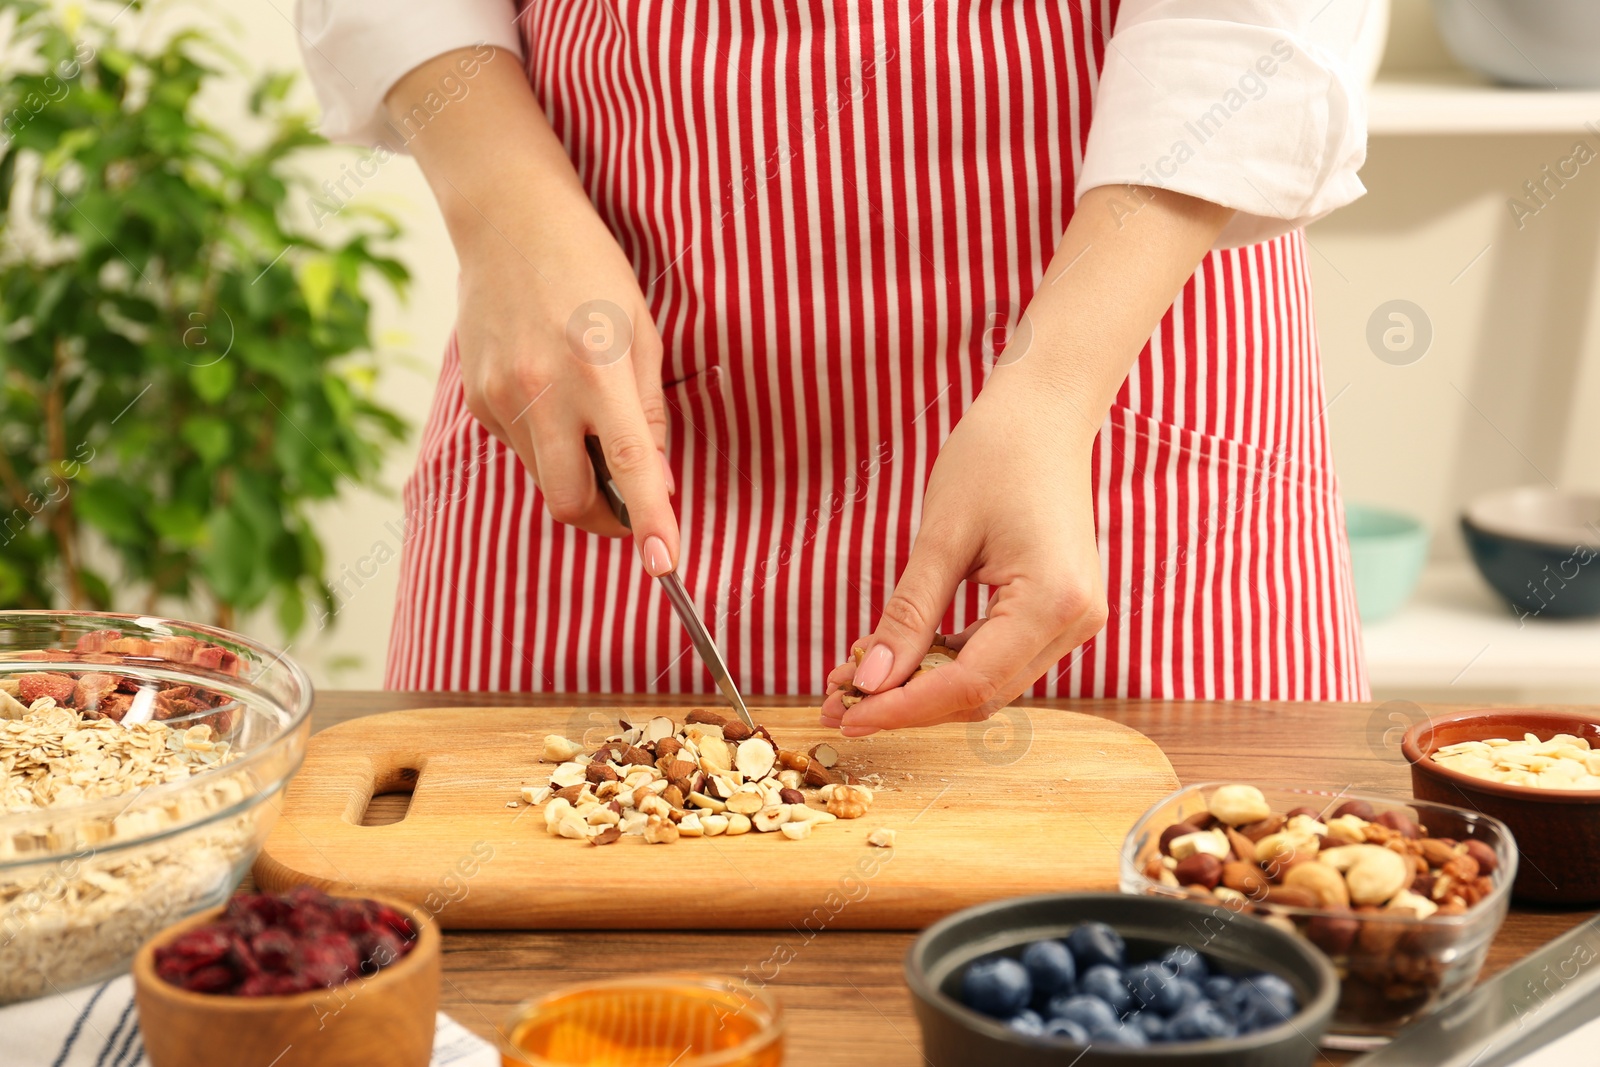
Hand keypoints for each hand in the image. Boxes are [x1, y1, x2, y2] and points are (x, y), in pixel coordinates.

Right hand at [453, 201, 676, 570]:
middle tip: (630, 504)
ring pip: (544, 479)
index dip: (650, 522)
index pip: (628, 466)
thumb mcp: (641, 332)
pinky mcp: (475, 400)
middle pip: (570, 501)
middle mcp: (541, 391)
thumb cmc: (590, 270)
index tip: (666, 565)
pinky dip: (545, 443)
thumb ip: (648, 413)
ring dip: (575, 476)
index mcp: (596, 370)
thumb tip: (657, 482)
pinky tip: (551, 394)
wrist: (508, 221)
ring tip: (589, 423)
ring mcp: (499, 398)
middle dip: (605, 519)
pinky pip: (519, 450)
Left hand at [819, 363, 1107, 734]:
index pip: (970, 684)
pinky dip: (947, 662)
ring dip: (923, 687)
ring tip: (856, 677)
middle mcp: (1075, 622)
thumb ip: (908, 615)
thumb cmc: (996, 453)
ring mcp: (1072, 620)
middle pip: (981, 695)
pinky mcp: (1058, 612)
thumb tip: (870, 680)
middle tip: (837, 699)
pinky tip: (899, 655)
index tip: (847, 715)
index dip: (903, 708)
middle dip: (906, 703)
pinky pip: (997, 656)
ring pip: (988, 683)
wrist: (1044, 411)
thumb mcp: (941, 536)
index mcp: (1053, 602)